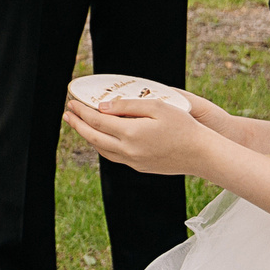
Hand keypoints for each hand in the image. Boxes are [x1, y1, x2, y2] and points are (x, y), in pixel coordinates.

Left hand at [62, 93, 212, 177]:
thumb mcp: (156, 107)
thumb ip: (127, 106)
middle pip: (93, 138)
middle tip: (67, 113)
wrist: (202, 154)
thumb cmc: (183, 127)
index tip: (71, 102)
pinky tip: (102, 138)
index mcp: (131, 134)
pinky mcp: (140, 167)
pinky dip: (102, 146)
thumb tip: (102, 108)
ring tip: (80, 124)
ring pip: (102, 150)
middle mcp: (128, 151)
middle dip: (77, 125)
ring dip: (88, 136)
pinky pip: (114, 156)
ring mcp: (134, 162)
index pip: (97, 122)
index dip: (81, 111)